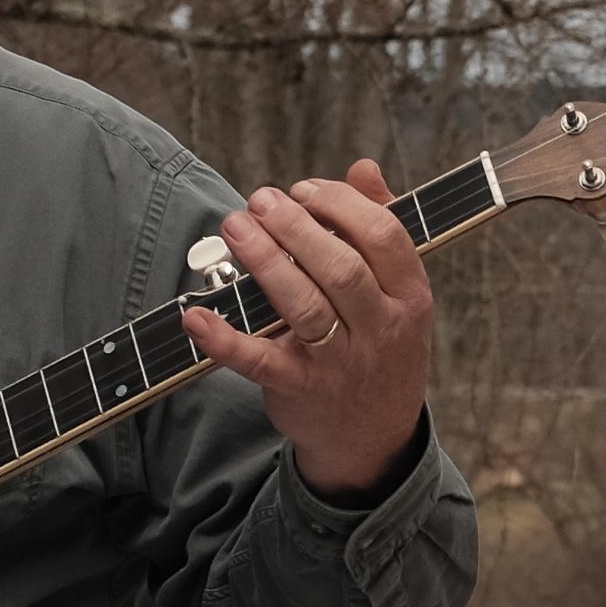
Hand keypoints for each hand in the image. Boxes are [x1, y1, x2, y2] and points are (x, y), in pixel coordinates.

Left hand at [184, 159, 433, 498]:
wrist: (374, 438)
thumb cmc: (380, 347)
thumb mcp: (397, 294)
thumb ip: (381, 229)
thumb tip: (363, 168)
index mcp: (409, 296)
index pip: (384, 237)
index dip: (342, 205)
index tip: (304, 190)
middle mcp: (380, 329)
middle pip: (341, 268)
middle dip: (296, 226)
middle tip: (259, 200)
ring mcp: (341, 363)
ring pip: (303, 306)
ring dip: (264, 262)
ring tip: (235, 228)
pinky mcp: (300, 390)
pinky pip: (260, 362)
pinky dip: (225, 340)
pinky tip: (196, 316)